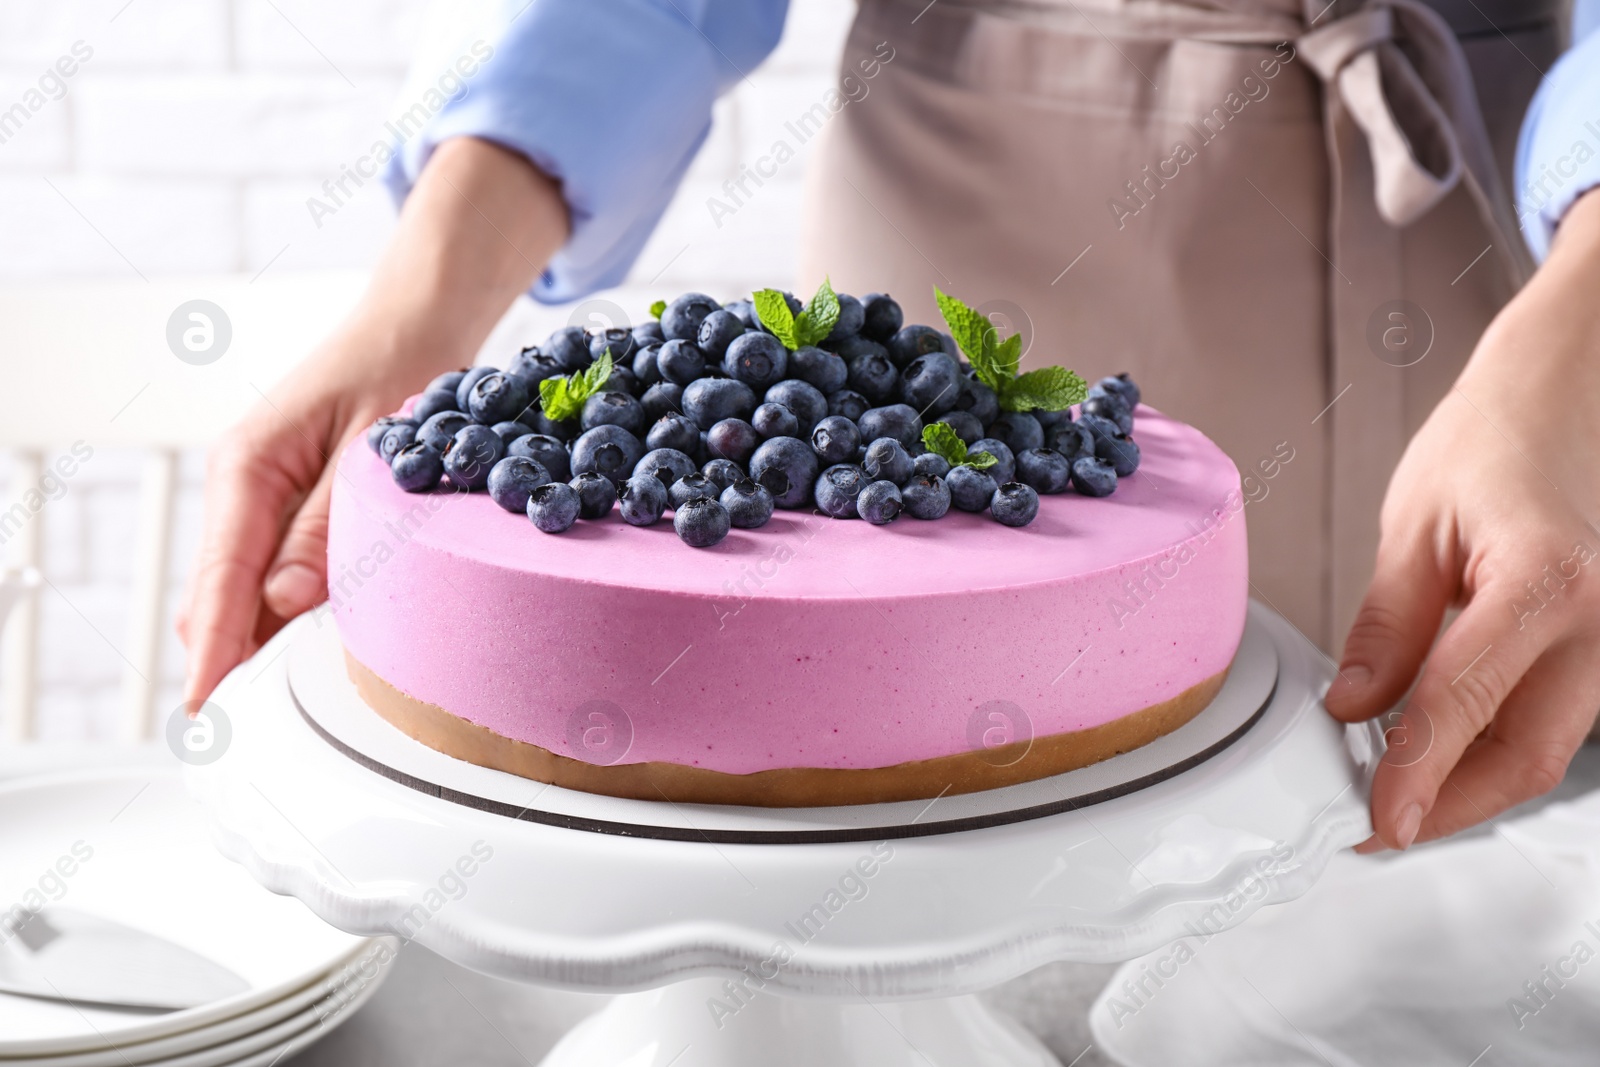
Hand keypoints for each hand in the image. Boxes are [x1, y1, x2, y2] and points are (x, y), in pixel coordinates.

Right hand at [178, 137, 567, 703]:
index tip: (208, 707)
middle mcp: (245, 488)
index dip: (214, 647)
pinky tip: (315, 649)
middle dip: (234, 658)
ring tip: (287, 704)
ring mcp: (267, 500)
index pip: (220, 576)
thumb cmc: (399, 368)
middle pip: (224, 595)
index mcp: (247, 467)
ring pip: (250, 590)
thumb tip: (287, 602)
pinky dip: (294, 612)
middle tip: (254, 729)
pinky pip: (282, 573)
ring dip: (266, 640)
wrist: (419, 322)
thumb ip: (328, 525)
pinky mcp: (299, 509)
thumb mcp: (371, 451)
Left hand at [1326, 190, 1599, 849]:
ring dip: (1475, 786)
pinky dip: (1498, 749)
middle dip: (1450, 806)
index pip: (1464, 706)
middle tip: (1377, 828)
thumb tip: (1354, 710)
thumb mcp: (1414, 527)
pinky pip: (1557, 719)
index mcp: (1545, 582)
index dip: (1413, 776)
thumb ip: (1387, 628)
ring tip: (1398, 796)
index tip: (1374, 821)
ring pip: (1548, 748)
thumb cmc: (1492, 443)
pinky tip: (1443, 755)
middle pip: (1527, 755)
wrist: (1564, 397)